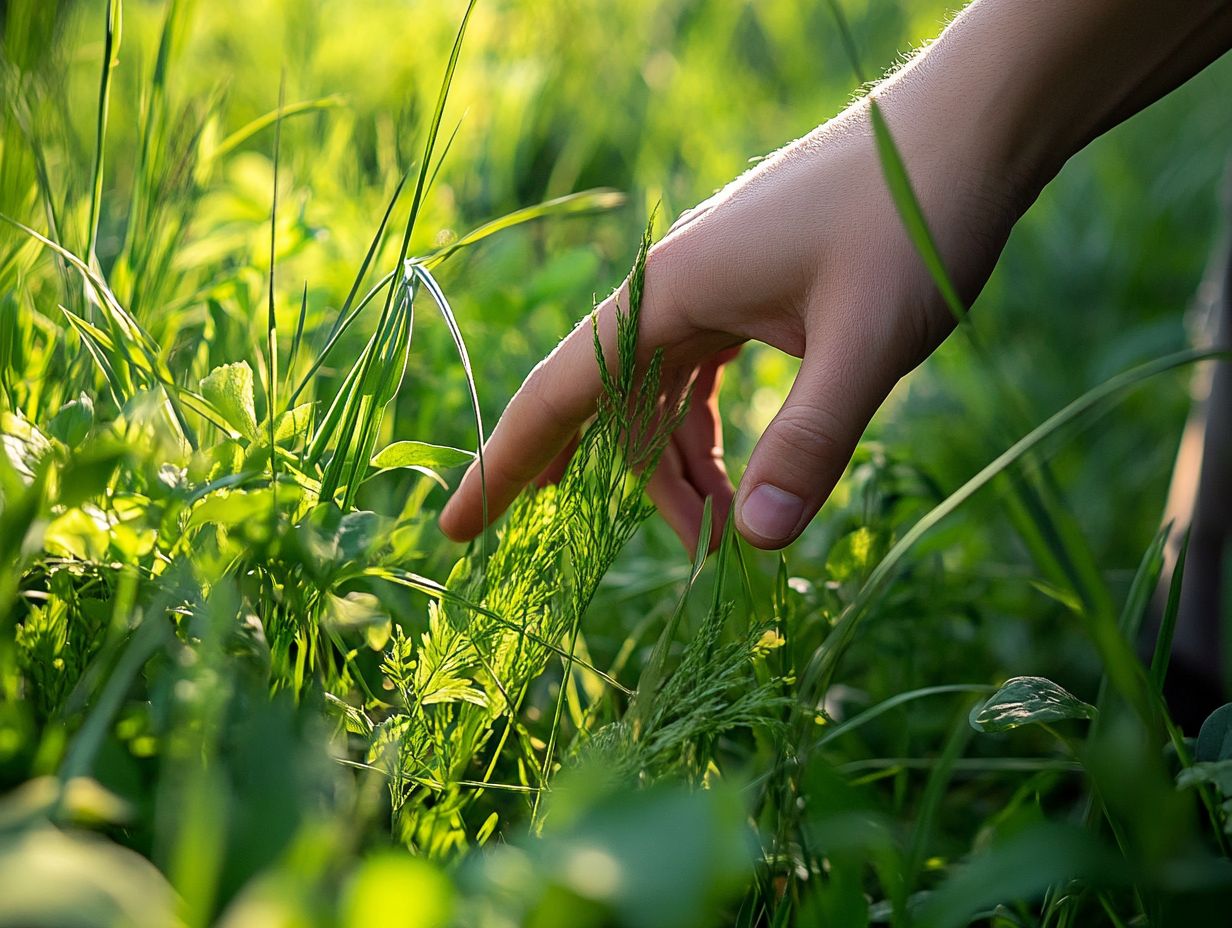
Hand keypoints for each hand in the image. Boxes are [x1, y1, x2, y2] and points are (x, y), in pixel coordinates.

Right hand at [440, 86, 1022, 550]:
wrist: (971, 128)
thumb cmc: (914, 215)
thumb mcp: (867, 340)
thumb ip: (809, 441)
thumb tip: (758, 544)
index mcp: (669, 290)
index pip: (558, 393)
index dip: (503, 467)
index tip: (455, 530)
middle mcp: (672, 288)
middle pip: (610, 408)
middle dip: (637, 489)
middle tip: (704, 556)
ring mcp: (710, 288)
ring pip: (659, 399)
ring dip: (685, 469)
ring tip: (738, 529)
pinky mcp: (749, 292)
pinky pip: (699, 378)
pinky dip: (710, 433)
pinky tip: (741, 473)